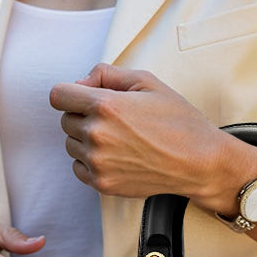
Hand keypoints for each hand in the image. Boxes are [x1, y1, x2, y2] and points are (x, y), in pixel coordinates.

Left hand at [49, 63, 256, 208]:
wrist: (198, 161)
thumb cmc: (177, 120)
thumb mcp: (146, 81)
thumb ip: (106, 73)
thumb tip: (80, 83)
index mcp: (105, 105)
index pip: (58, 95)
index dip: (70, 93)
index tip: (84, 98)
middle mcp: (96, 135)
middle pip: (65, 120)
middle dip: (82, 116)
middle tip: (114, 119)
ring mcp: (98, 162)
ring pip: (71, 145)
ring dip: (86, 140)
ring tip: (119, 138)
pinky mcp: (102, 183)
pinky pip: (78, 168)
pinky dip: (90, 161)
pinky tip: (116, 156)